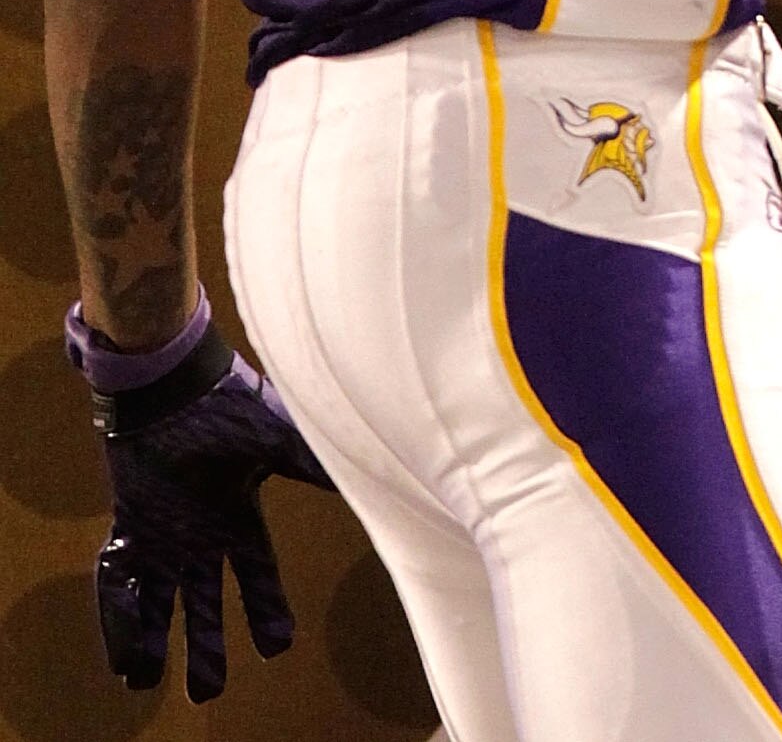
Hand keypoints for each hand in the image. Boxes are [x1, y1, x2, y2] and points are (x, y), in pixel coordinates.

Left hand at [82, 318, 332, 700]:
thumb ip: (314, 465)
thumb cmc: (228, 404)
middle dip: (206, 649)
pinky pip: (118, 582)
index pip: (257, 577)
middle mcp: (201, 533)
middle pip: (203, 605)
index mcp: (239, 517)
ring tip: (144, 683)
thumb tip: (372, 478)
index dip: (266, 613)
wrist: (172, 381)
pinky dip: (115, 619)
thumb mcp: (278, 441)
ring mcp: (162, 532)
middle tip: (207, 693)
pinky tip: (115, 654)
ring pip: (158, 603)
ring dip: (153, 644)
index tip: (276, 647)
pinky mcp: (128, 524)